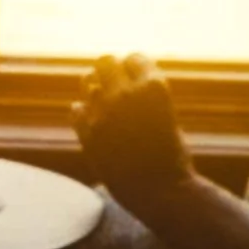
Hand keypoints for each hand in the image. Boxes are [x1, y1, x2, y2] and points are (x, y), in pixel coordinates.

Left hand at [72, 53, 196, 200]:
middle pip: (106, 61)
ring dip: (96, 88)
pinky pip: (76, 108)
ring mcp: (104, 112)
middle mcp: (127, 94)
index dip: (135, 67)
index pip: (134, 58)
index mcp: (154, 87)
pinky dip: (84, 112)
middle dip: (111, 70)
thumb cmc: (171, 155)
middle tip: (117, 84)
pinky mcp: (87, 132)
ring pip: (87, 80)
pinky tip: (96, 122)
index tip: (136, 77)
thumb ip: (146, 95)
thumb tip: (126, 80)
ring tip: (106, 103)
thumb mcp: (167, 115)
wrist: (159, 191)